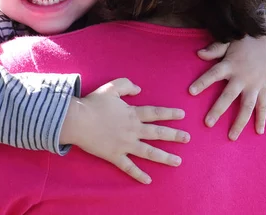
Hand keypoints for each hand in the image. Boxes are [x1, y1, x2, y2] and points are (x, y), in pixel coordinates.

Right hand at [60, 78, 189, 183]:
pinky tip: (148, 180)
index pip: (155, 113)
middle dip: (174, 135)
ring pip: (148, 152)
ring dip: (164, 157)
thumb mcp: (111, 88)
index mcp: (132, 114)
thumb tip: (139, 89)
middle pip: (157, 133)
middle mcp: (132, 130)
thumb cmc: (93, 103)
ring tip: (178, 161)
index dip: (169, 114)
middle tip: (188, 138)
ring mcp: (125, 144)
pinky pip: (129, 167)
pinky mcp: (114, 156)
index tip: (182, 115)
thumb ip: (127, 85)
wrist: (77, 120)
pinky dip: (138, 174)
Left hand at [189, 15, 265, 140]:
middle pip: (228, 96)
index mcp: (230, 65)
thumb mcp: (230, 41)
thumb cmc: (246, 40)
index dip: (202, 82)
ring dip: (239, 122)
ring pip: (247, 106)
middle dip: (218, 110)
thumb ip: (215, 49)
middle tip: (207, 123)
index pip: (213, 75)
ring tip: (231, 137)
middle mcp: (242, 77)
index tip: (191, 92)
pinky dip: (262, 118)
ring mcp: (254, 85)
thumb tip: (198, 54)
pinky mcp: (264, 88)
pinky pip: (263, 105)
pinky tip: (259, 132)